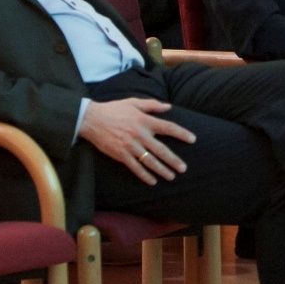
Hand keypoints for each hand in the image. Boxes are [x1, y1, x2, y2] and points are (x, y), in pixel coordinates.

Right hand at [79, 97, 196, 185]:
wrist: (92, 119)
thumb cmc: (113, 109)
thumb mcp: (133, 102)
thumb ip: (152, 105)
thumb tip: (168, 107)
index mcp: (144, 120)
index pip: (168, 127)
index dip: (182, 134)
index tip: (193, 139)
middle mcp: (140, 134)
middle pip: (161, 149)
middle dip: (174, 160)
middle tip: (183, 168)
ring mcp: (130, 146)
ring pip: (150, 161)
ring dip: (162, 170)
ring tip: (172, 177)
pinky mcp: (121, 155)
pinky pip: (135, 168)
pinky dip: (144, 175)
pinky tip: (152, 181)